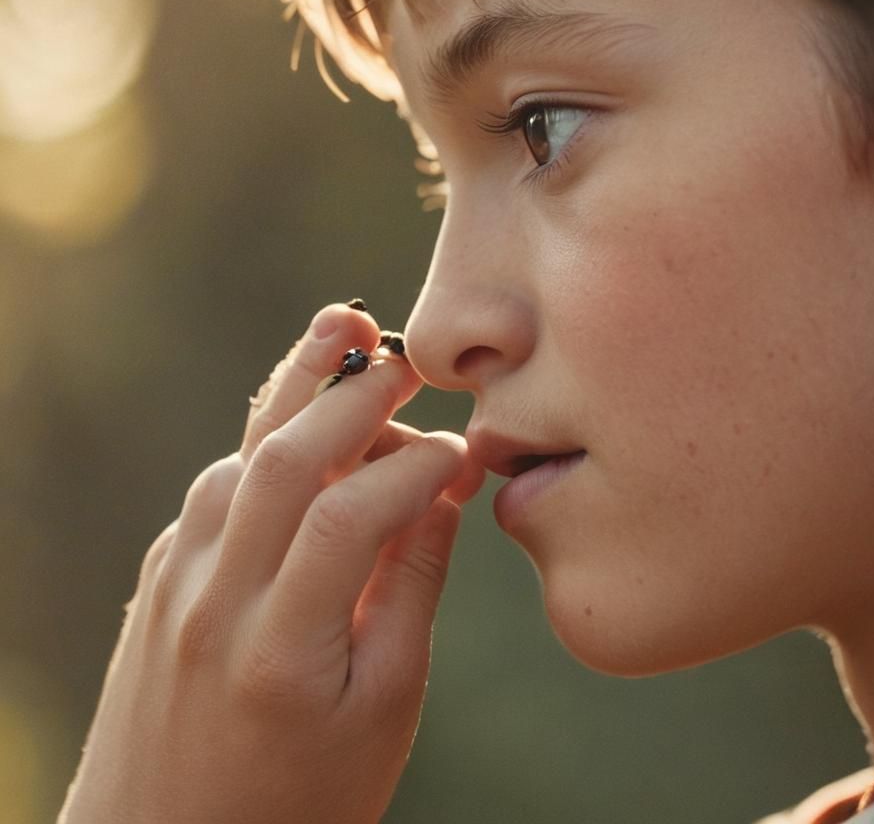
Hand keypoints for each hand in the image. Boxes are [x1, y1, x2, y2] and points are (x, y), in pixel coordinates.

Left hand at [58, 303, 483, 823]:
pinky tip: (307, 423)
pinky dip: (268, 441)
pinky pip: (218, 487)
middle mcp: (216, 600)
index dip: (419, 466)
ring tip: (350, 340)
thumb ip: (411, 593)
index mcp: (283, 648)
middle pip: (285, 457)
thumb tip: (438, 496)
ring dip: (301, 393)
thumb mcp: (384, 711)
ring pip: (240, 457)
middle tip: (409, 354)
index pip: (354, 514)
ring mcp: (178, 583)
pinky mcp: (162, 577)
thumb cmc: (298, 800)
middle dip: (355, 390)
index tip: (466, 455)